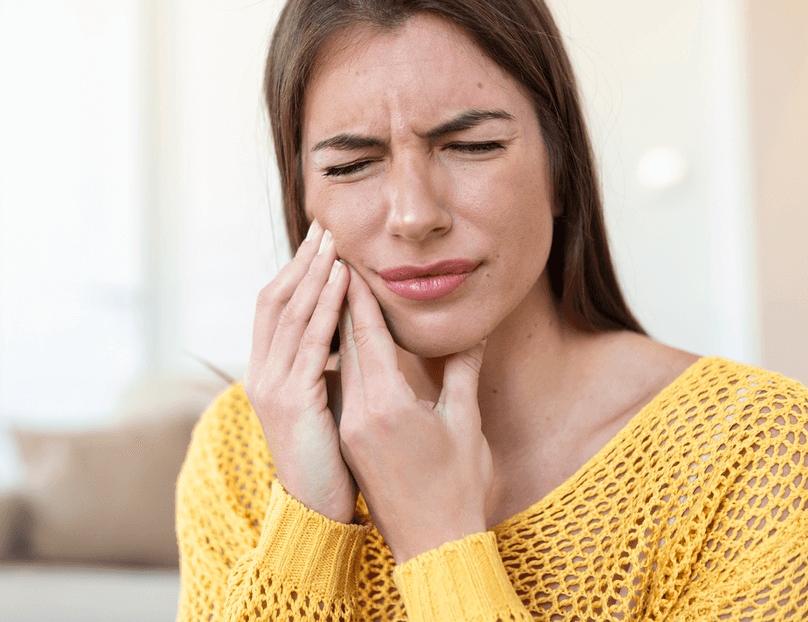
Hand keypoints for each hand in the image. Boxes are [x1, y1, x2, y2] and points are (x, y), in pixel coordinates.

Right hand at [244, 220, 357, 523]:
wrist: (318, 512)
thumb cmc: (331, 462)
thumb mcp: (326, 405)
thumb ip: (330, 369)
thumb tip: (349, 337)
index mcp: (267, 373)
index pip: (274, 307)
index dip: (294, 271)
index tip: (319, 242)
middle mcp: (261, 374)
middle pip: (275, 299)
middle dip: (301, 261)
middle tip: (325, 226)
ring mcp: (272, 386)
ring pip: (291, 314)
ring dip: (314, 274)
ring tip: (335, 242)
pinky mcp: (292, 400)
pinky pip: (310, 341)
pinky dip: (326, 306)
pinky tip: (342, 281)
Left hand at [336, 264, 493, 562]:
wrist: (433, 547)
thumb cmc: (458, 488)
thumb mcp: (465, 424)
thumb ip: (463, 373)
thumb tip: (472, 333)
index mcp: (388, 405)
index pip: (367, 338)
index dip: (358, 298)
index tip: (350, 262)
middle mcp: (360, 414)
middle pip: (346, 346)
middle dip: (342, 303)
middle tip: (336, 262)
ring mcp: (351, 430)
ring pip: (341, 367)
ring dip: (338, 329)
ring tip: (335, 291)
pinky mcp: (351, 442)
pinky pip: (342, 388)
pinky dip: (343, 359)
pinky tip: (343, 343)